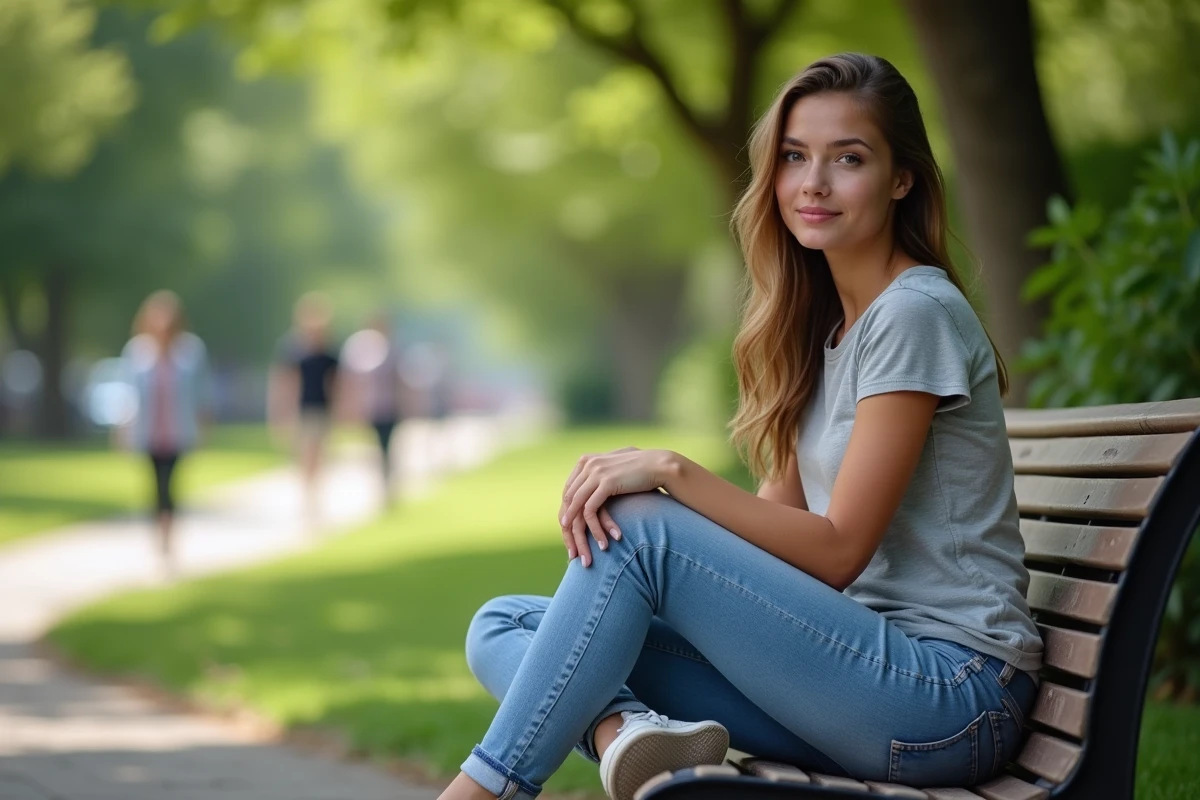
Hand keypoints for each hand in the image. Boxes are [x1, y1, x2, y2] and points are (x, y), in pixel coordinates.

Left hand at [558, 447, 675, 566]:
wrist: (662, 465)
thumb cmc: (642, 471)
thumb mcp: (615, 470)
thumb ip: (600, 476)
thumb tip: (590, 491)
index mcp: (585, 461)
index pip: (567, 492)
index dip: (566, 516)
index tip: (570, 536)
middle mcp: (587, 464)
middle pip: (568, 502)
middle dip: (569, 530)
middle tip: (573, 552)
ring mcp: (595, 472)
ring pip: (576, 509)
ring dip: (580, 535)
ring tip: (585, 554)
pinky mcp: (606, 483)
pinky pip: (590, 510)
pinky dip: (594, 529)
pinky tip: (601, 543)